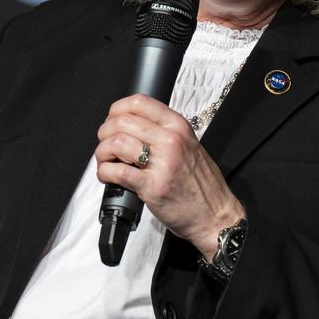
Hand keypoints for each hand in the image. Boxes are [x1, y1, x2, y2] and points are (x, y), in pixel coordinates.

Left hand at [94, 93, 245, 259]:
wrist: (216, 216)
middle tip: (106, 145)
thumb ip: (164, 132)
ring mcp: (162, 163)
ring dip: (102, 153)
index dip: (116, 110)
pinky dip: (104, 173)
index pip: (139, 102)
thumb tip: (132, 125)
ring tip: (106, 162)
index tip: (112, 120)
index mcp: (178, 126)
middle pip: (122, 121)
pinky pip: (117, 171)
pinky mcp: (152, 186)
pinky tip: (108, 176)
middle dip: (104, 133)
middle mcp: (170, 140)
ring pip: (116, 143)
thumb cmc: (202, 185)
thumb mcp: (189, 146)